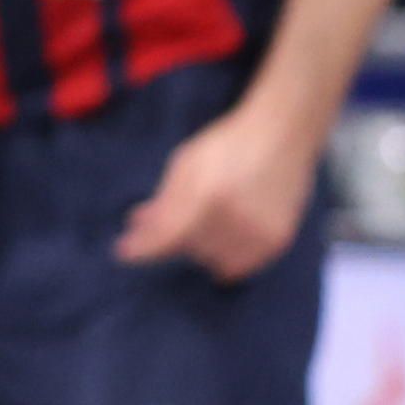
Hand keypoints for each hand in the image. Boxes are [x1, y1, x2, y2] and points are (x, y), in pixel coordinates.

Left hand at [114, 94, 321, 281]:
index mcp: (207, 196)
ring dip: (201, 247)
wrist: (281, 137)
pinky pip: (238, 267)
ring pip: (211, 262)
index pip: (167, 237)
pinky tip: (226, 234)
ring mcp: (258, 233)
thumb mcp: (185, 165)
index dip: (141, 249)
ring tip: (211, 218)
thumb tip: (136, 228)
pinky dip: (227, 256)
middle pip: (187, 249)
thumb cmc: (226, 146)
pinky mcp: (277, 242)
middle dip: (176, 236)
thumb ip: (163, 201)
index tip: (123, 252)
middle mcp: (234, 218)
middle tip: (184, 215)